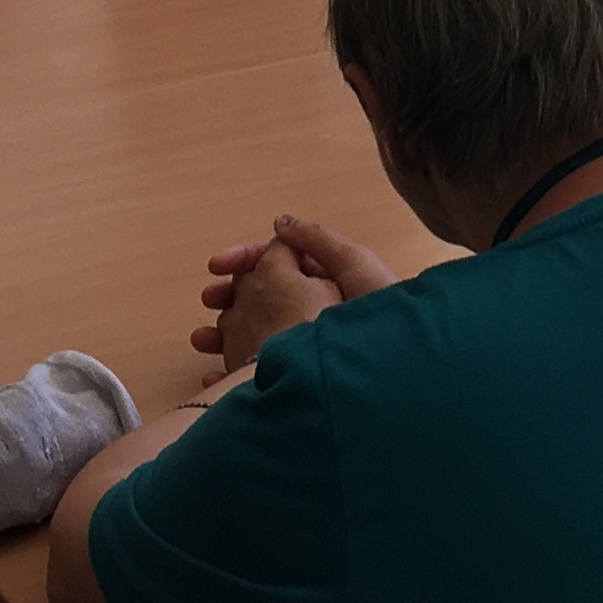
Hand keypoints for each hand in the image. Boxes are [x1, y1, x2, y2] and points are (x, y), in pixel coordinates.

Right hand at [190, 216, 402, 357]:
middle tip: (208, 302)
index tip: (217, 267)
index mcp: (325, 280)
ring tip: (202, 340)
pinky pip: (256, 374)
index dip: (246, 259)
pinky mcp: (299, 379)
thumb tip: (280, 222)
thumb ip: (318, 240)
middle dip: (231, 296)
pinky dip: (233, 372)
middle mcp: (313, 310)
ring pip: (253, 333)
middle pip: (261, 296)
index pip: (277, 262)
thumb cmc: (381, 314)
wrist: (401, 372)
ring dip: (225, 332)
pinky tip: (216, 375)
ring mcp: (304, 345)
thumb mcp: (354, 265)